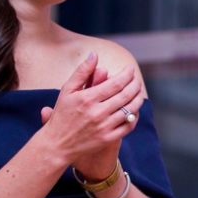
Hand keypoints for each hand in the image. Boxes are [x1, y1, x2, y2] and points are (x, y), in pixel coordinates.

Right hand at [35, 53, 144, 180]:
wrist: (59, 143)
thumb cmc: (62, 113)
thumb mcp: (67, 90)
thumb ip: (82, 72)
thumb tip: (94, 55)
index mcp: (87, 98)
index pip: (115, 84)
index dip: (126, 75)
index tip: (130, 69)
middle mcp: (97, 112)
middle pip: (125, 96)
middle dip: (134, 85)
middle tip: (137, 79)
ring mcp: (104, 127)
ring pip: (129, 111)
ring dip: (137, 100)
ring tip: (138, 92)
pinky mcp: (108, 139)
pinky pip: (127, 126)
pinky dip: (133, 117)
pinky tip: (134, 110)